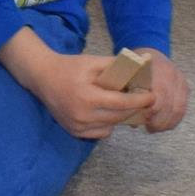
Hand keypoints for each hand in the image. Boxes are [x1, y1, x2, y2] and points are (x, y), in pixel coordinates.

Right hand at [0, 30, 153, 139]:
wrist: (42, 78)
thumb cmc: (70, 67)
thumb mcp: (93, 62)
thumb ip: (116, 66)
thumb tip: (140, 68)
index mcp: (87, 97)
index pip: (121, 103)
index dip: (139, 101)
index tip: (152, 97)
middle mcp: (82, 115)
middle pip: (118, 117)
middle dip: (135, 109)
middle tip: (144, 100)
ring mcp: (77, 126)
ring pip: (111, 126)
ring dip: (121, 117)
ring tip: (126, 104)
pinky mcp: (75, 132)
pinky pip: (101, 133)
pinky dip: (108, 124)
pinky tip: (108, 112)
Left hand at [127, 49, 187, 132]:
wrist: (151, 52)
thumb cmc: (135, 66)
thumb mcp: (127, 76)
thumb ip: (128, 95)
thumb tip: (131, 119)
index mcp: (156, 70)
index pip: (160, 95)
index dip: (154, 112)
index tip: (145, 120)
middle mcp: (172, 74)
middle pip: (172, 105)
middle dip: (161, 121)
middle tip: (150, 128)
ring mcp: (180, 81)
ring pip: (179, 109)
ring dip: (168, 123)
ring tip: (156, 128)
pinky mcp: (185, 87)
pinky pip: (183, 108)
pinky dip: (175, 119)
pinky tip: (165, 124)